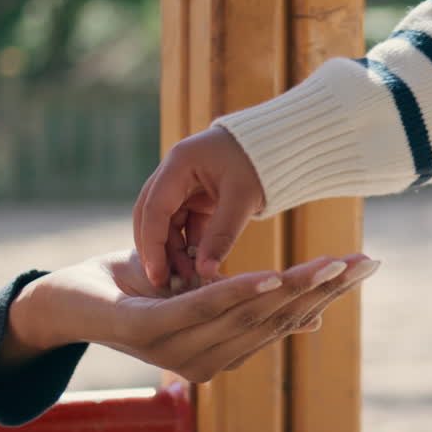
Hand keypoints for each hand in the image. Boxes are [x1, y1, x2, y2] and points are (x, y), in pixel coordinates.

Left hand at [5, 250, 378, 382]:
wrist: (64, 301)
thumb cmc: (135, 291)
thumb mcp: (199, 294)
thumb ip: (249, 305)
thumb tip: (313, 318)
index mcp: (222, 352)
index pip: (286, 320)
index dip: (327, 293)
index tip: (366, 264)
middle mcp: (205, 361)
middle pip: (275, 319)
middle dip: (323, 288)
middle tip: (365, 261)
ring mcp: (176, 352)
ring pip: (247, 313)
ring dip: (293, 288)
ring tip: (332, 263)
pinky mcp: (148, 332)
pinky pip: (202, 308)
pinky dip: (239, 291)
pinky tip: (272, 275)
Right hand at [133, 126, 263, 288]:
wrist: (279, 147)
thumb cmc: (261, 164)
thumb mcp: (242, 199)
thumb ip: (222, 236)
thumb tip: (203, 273)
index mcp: (179, 163)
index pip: (153, 209)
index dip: (152, 245)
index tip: (157, 275)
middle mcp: (173, 172)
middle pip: (151, 216)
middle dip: (156, 250)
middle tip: (165, 283)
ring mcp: (182, 185)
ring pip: (166, 224)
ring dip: (174, 251)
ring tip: (189, 279)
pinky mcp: (195, 197)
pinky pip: (184, 225)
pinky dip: (189, 246)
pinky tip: (198, 267)